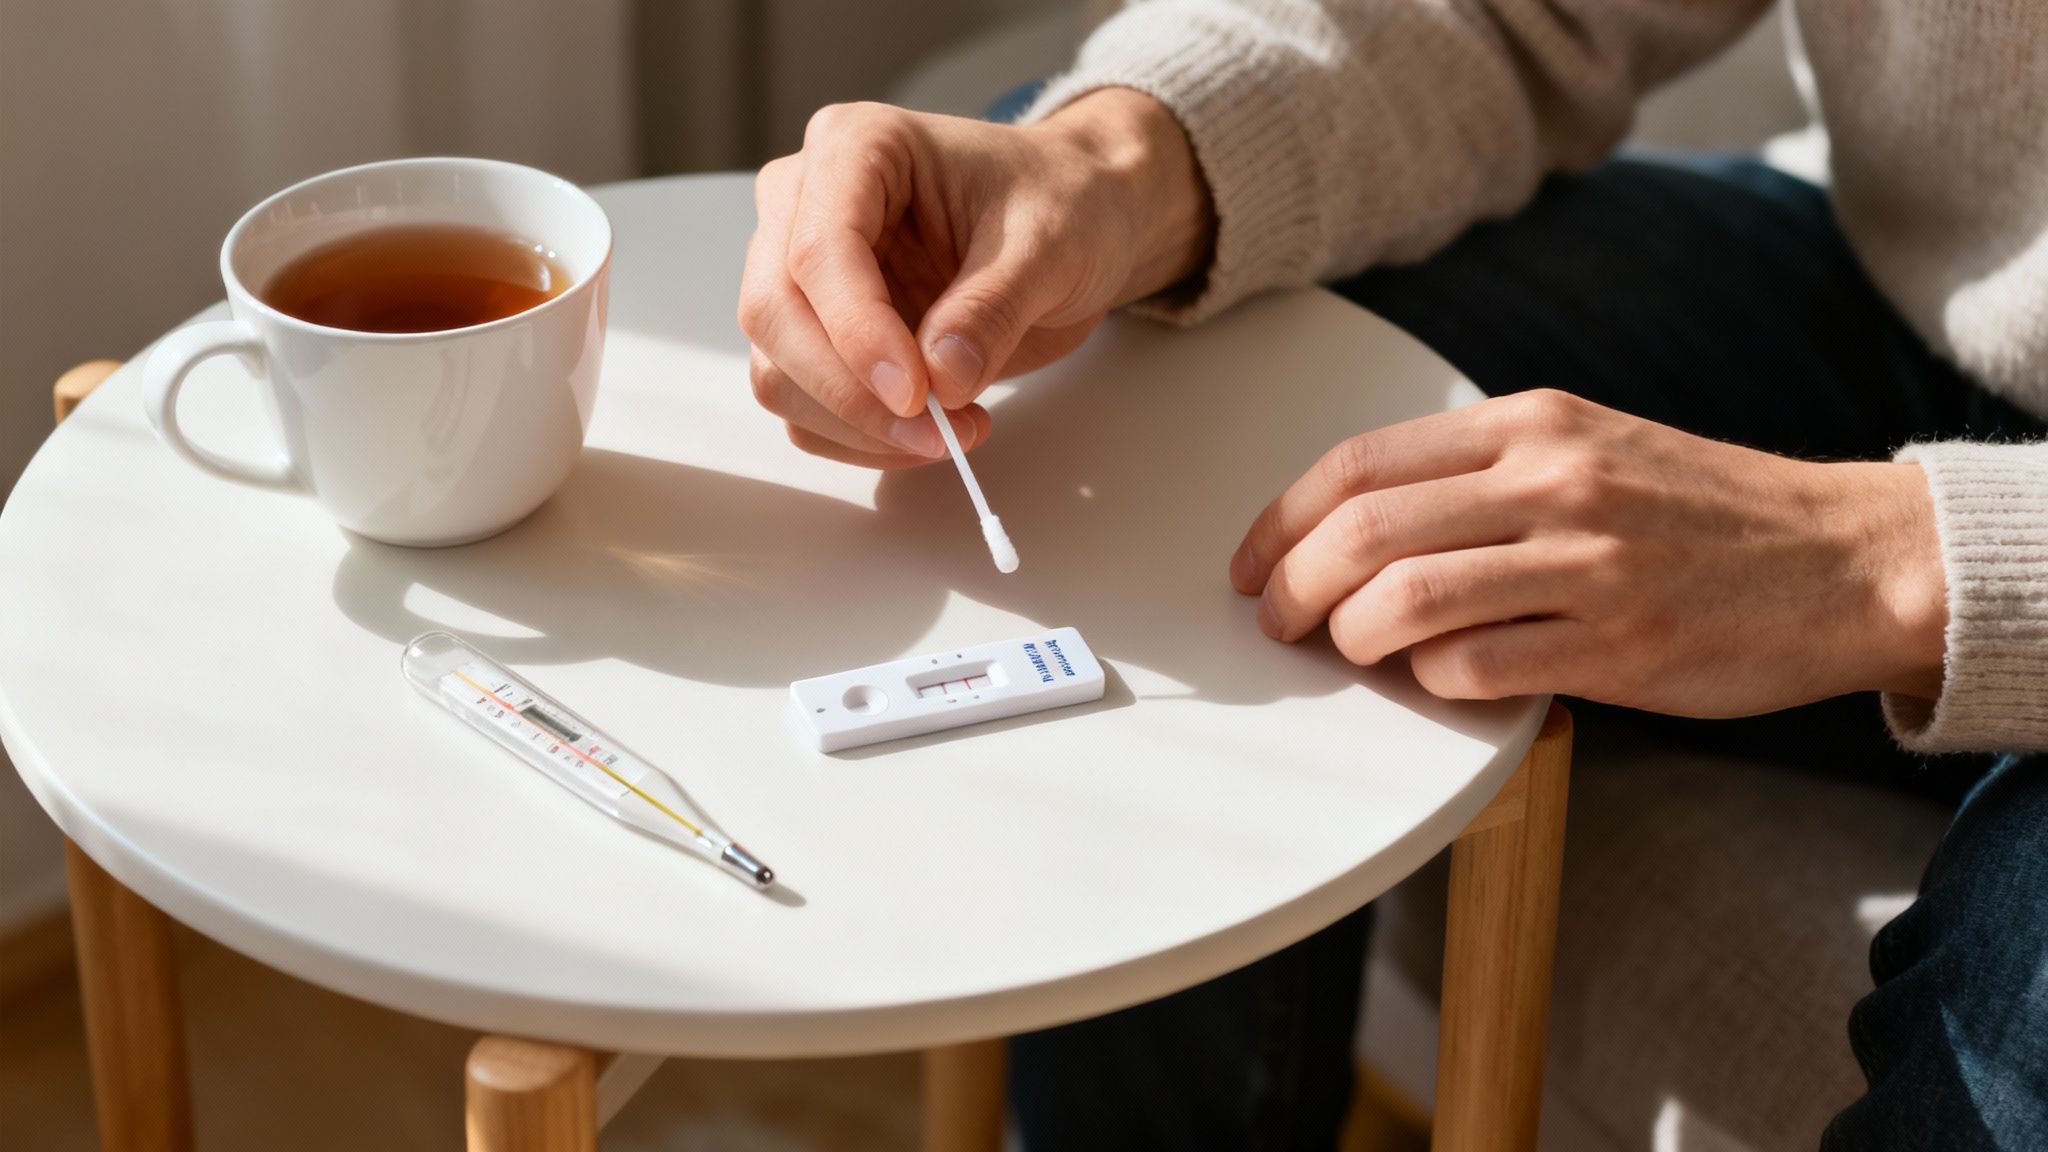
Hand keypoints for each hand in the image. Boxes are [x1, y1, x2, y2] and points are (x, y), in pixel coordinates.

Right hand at [738, 90, 1211, 467]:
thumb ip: (992, 307)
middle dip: (850, 393)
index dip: (857, 331)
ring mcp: (798, 271)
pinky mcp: (814, 333)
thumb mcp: (1050, 244)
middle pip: (774, 313)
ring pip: (776, 370)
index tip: (915, 394)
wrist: (1074, 221)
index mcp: (855, 146)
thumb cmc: (1058, 203)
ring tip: (955, 432)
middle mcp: (804, 202)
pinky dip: (858, 438)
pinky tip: (931, 431)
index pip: (819, 248)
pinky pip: (804, 408)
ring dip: (856, 425)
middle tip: (940, 434)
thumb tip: (941, 379)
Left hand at [1229, 390, 1948, 715]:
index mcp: (1531, 423)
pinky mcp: (1616, 646)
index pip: (1358, 464)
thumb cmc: (1699, 512)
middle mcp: (1551, 481)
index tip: (1251, 565)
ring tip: (1354, 654)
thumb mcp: (1586, 448)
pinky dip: (1432, 683)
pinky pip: (1472, 669)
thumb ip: (1478, 476)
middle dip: (1291, 588)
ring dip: (1351, 640)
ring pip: (1401, 601)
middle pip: (1360, 532)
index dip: (1279, 521)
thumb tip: (1352, 534)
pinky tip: (1444, 680)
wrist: (1845, 558)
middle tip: (1278, 623)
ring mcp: (1584, 563)